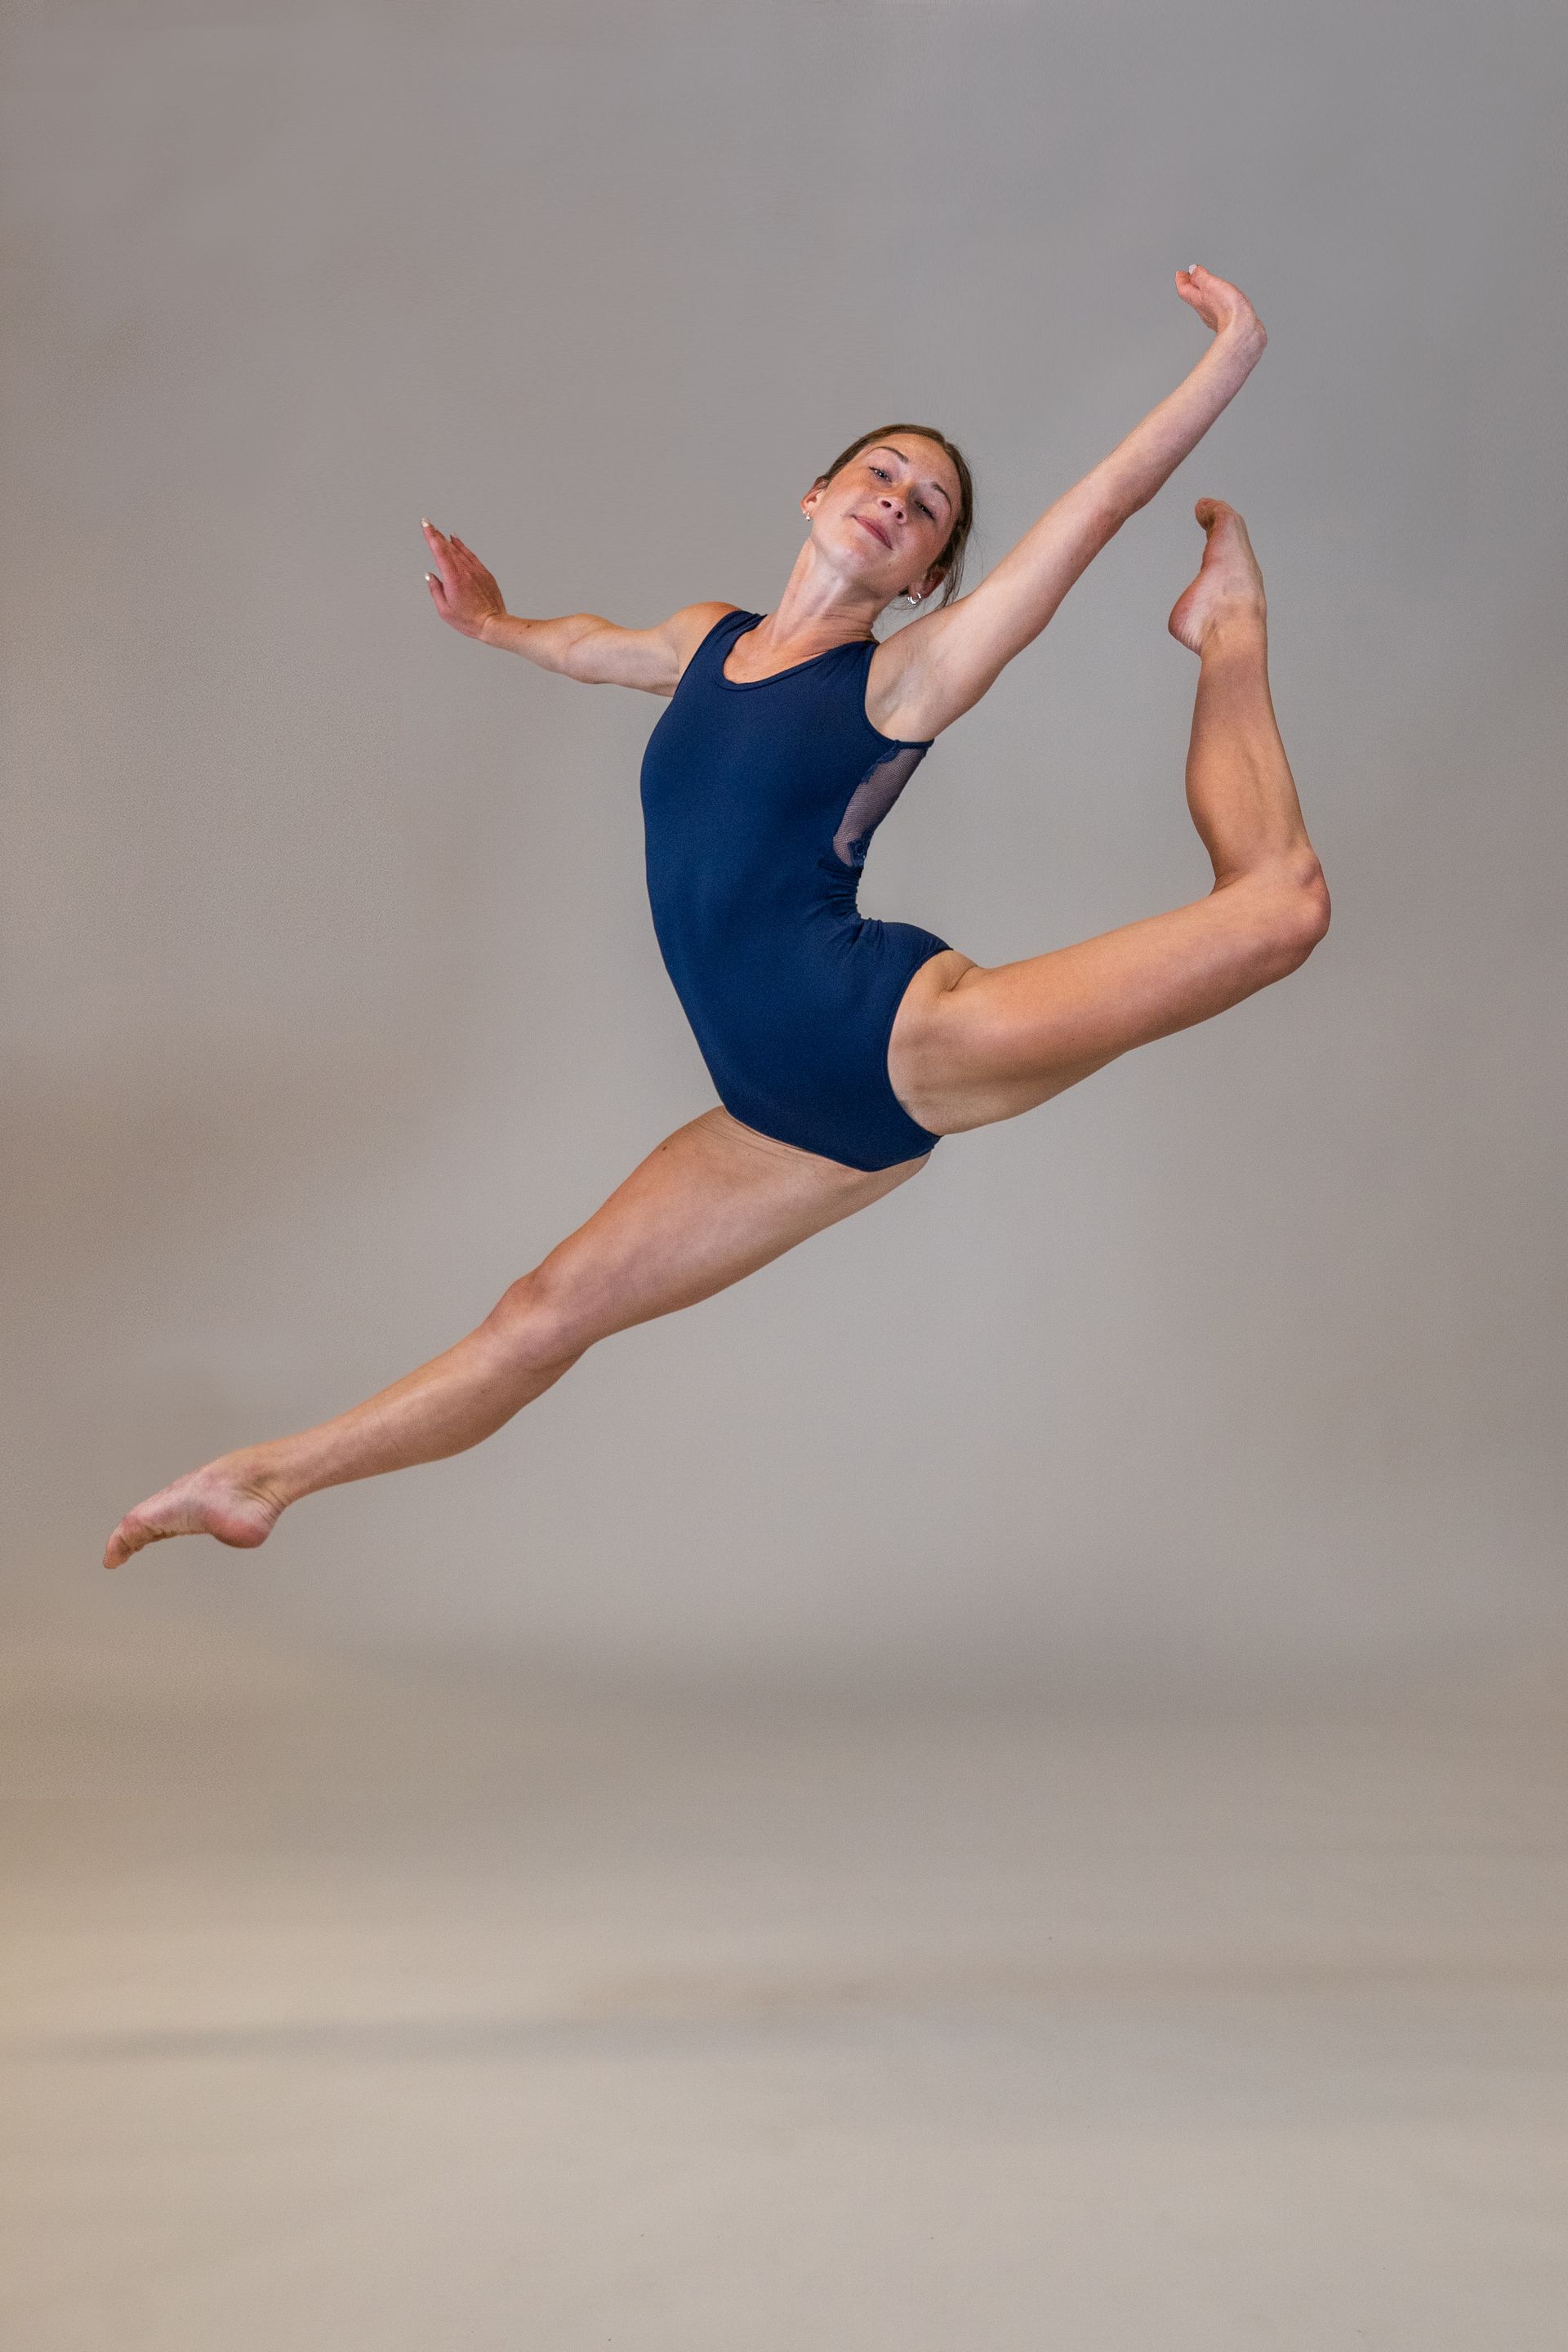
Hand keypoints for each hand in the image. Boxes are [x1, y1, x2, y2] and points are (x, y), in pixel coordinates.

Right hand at [422, 519, 506, 639]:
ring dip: (447, 539)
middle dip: (436, 534)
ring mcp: (476, 571)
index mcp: (453, 579)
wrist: (493, 624)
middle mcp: (465, 571)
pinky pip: (471, 555)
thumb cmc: (469, 620)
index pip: (440, 552)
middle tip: (428, 524)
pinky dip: (462, 546)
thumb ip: (435, 590)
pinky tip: (455, 539)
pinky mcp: (484, 573)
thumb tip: (430, 576)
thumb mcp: (444, 610)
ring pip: (459, 550)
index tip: (425, 525)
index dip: (431, 537)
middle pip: (448, 548)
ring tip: (438, 531)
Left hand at [1175, 263, 1264, 354]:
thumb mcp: (1210, 284)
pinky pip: (1217, 309)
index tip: (1180, 273)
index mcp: (1197, 300)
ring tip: (1205, 287)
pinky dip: (1216, 301)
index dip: (1181, 280)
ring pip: (1204, 303)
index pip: (1184, 289)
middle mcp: (1203, 310)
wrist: (1242, 329)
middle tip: (1191, 278)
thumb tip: (1192, 270)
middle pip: (1193, 296)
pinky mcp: (1227, 321)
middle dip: (1192, 286)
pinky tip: (1222, 300)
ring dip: (1204, 294)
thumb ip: (1200, 276)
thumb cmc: (1227, 308)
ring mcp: (1214, 317)